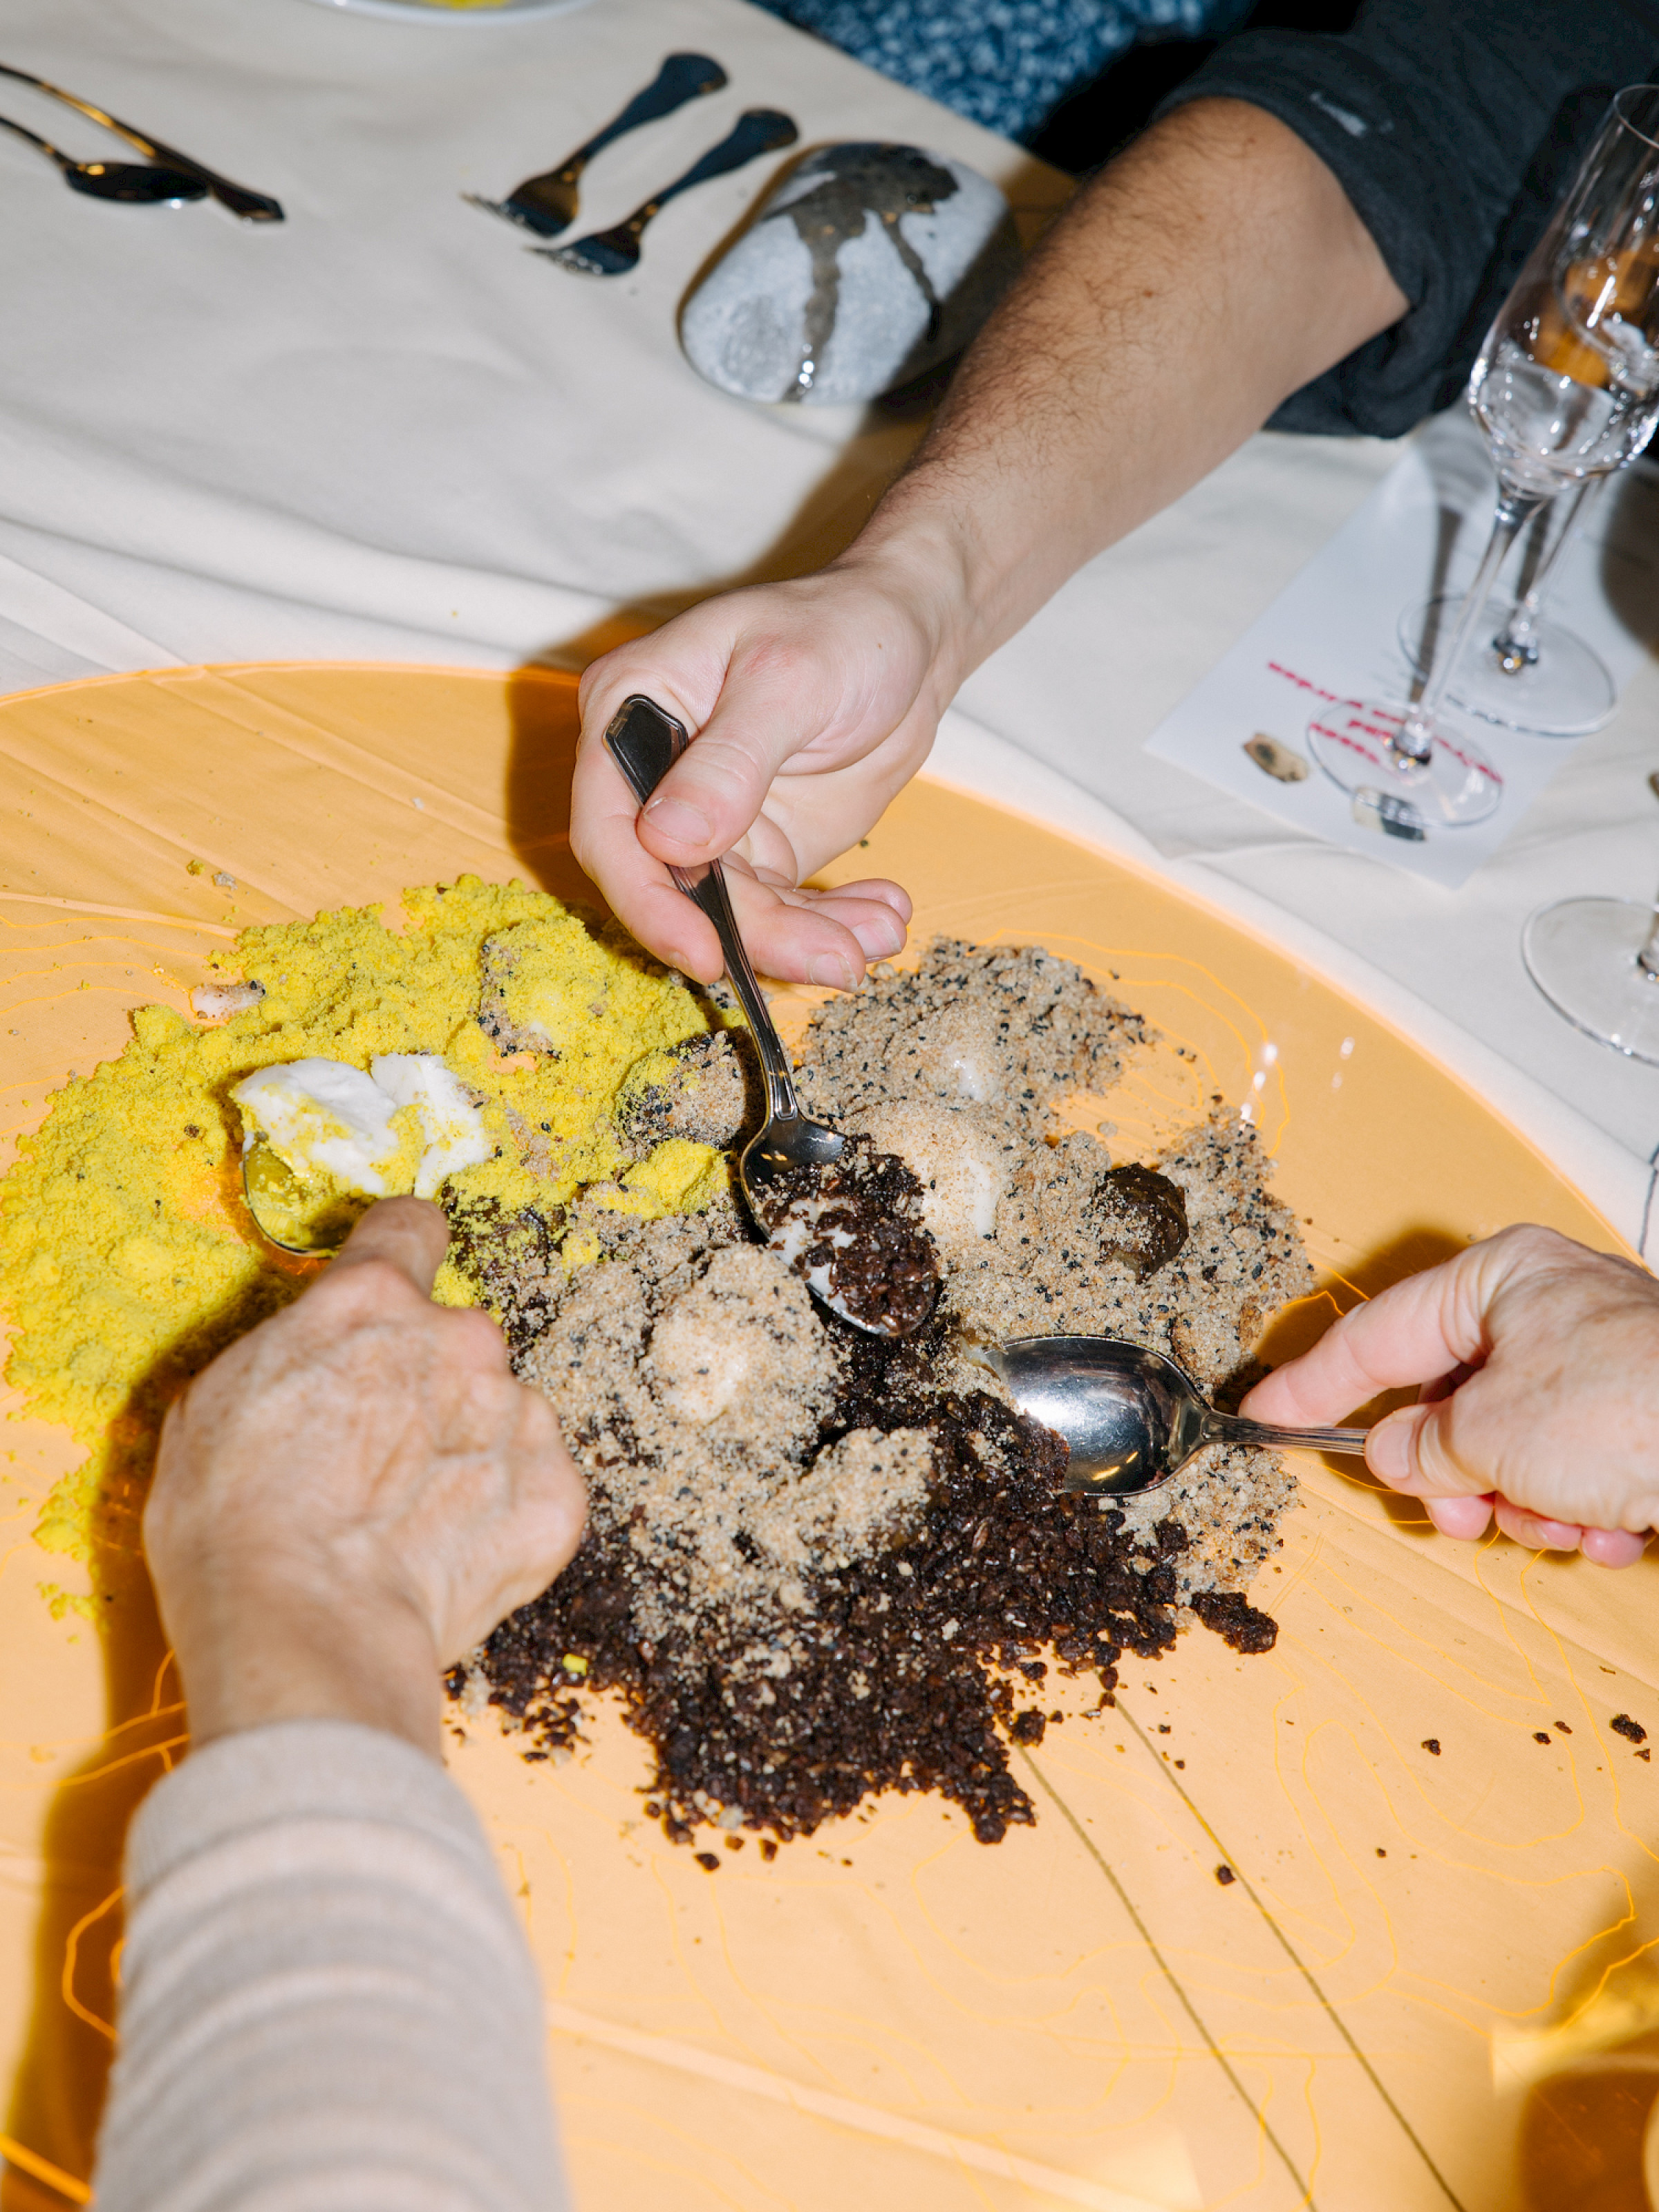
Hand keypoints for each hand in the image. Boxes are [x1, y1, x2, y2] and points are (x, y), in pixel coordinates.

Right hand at [144, 1199, 586, 1756]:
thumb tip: (308, 1365)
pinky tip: (447, 1558)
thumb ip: (289, 1358)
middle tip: (375, 1461)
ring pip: (499, 1416)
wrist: (305, 1630)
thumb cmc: (234, 1527)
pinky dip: (504, 1518)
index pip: (409, 1230)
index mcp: (370, 1303)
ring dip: (468, 1454)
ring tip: (405, 1524)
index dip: (402, 1252)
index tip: (396, 1283)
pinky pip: (536, 1488)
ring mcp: (516, 1415)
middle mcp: (458, 1340)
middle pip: (455, 1341)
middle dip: (426, 1385)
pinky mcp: (554, 1493)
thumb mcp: (212, 1408)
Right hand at [572, 549, 959, 988]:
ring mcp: (709, 822)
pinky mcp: (762, 852)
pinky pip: (784, 912)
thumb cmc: (843, 627)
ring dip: (806, 940)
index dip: (649, 900)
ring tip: (877, 938)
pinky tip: (883, 917)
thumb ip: (728, 762)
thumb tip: (667, 841)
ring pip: (736, 913)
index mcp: (631, 711)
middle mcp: (655, 777)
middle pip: (675, 888)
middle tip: (834, 961)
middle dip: (755, 935)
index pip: (609, 826)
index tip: (705, 953)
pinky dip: (833, 927)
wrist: (911, 638)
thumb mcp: (789, 680)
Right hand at [1241, 1225, 1658, 1566]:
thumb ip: (1423, 1445)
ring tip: (1564, 1519)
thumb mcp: (1490, 1434)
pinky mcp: (1642, 1418)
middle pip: (1451, 1401)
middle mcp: (1549, 1310)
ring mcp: (1600, 1363)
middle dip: (1458, 1476)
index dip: (1314, 1384)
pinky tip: (1615, 1523)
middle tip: (1461, 1511)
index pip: (1377, 1334)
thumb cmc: (1634, 1408)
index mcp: (1500, 1280)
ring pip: (1514, 1449)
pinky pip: (1575, 1471)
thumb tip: (1400, 1454)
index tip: (1268, 1415)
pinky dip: (1584, 1509)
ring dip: (1526, 1504)